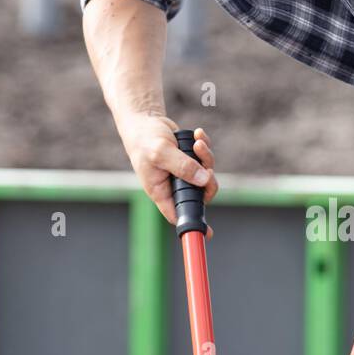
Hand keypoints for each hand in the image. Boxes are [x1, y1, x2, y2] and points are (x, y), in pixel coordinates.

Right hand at [117, 114, 218, 236]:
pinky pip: (206, 158)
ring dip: (207, 158)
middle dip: (209, 182)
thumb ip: (182, 166)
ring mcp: (183, 173)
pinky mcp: (190, 159)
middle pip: (200, 195)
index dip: (193, 222)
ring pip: (206, 174)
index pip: (178, 213)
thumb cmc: (144, 140)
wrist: (144, 121)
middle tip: (208, 169)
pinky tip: (198, 135)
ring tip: (198, 142)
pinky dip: (205, 146)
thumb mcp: (161, 152)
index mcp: (162, 191)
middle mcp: (174, 185)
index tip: (208, 233)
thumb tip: (204, 179)